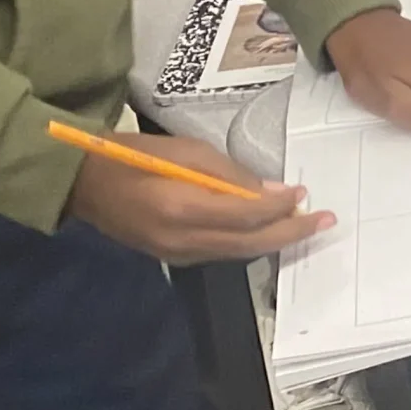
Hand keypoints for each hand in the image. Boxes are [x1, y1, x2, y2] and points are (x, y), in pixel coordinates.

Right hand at [64, 132, 327, 264]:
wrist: (85, 184)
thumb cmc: (135, 156)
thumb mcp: (187, 152)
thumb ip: (230, 175)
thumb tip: (272, 192)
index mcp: (185, 209)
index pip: (248, 216)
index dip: (282, 208)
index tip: (305, 195)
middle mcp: (183, 240)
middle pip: (250, 244)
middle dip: (291, 233)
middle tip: (325, 221)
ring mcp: (176, 254)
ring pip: (237, 253)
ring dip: (273, 240)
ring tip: (304, 225)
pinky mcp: (172, 257)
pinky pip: (220, 253)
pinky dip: (248, 242)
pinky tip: (266, 230)